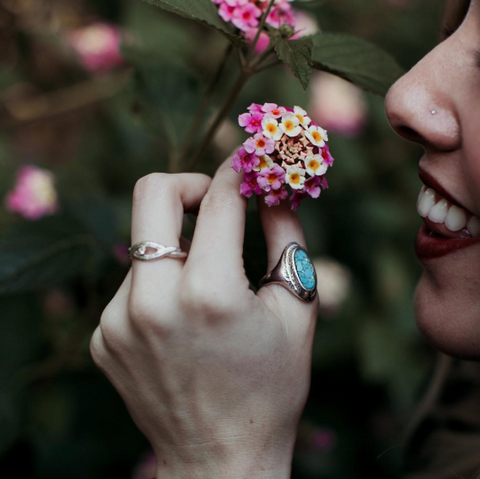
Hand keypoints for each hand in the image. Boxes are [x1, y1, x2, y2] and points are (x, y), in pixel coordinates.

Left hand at [90, 153, 318, 478]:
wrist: (221, 457)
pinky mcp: (103, 336)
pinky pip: (133, 283)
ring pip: (145, 242)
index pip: (220, 200)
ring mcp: (118, 320)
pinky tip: (182, 319)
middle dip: (188, 184)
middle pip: (152, 192)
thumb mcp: (296, 309)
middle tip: (211, 202)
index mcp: (211, 294)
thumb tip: (274, 189)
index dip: (238, 171)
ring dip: (179, 245)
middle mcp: (153, 302)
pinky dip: (161, 284)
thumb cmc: (271, 386)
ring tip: (206, 282)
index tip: (246, 163)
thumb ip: (286, 236)